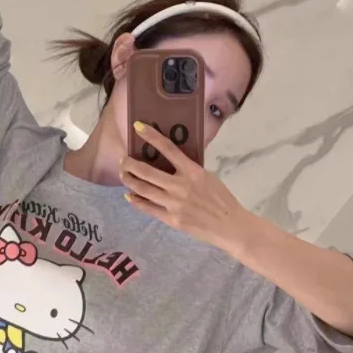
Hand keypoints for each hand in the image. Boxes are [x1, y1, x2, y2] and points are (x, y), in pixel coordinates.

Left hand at [120, 122, 254, 255]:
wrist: (230, 226)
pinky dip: (136, 200)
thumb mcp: (208, 177)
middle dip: (129, 164)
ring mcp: (174, 204)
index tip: (138, 126)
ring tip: (123, 174)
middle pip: (146, 171)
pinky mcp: (171, 219)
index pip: (169, 148)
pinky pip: (147, 208)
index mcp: (193, 171)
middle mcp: (180, 186)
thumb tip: (171, 163)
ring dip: (129, 180)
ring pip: (143, 189)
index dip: (151, 136)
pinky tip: (129, 195)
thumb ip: (189, 170)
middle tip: (123, 159)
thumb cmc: (221, 199)